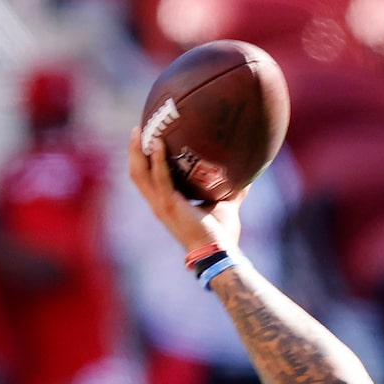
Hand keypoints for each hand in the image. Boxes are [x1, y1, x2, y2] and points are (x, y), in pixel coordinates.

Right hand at [127, 128, 245, 256]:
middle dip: (135, 151)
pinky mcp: (169, 206)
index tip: (148, 140)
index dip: (145, 161)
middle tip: (139, 129)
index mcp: (168, 205)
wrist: (220, 255)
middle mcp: (160, 205)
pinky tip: (160, 143)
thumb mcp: (226, 207)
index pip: (149, 180)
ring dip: (138, 151)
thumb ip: (233, 191)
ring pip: (140, 174)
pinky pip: (159, 178)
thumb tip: (248, 176)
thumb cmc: (222, 237)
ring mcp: (162, 206)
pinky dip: (158, 160)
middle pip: (137, 174)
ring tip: (142, 130)